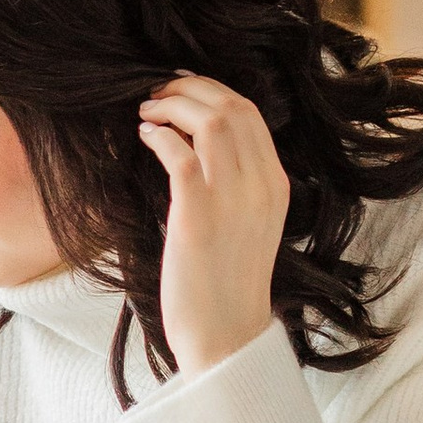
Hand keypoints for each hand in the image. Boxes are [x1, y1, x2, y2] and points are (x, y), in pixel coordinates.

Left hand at [136, 74, 291, 372]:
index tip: (183, 87)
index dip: (213, 91)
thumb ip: (237, 184)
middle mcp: (261, 187)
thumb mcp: (248, 223)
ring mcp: (232, 200)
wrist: (225, 334)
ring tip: (148, 111)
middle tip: (158, 91)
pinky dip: (159, 135)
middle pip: (232, 108)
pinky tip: (145, 137)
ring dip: (173, 106)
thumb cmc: (226, 281)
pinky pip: (180, 154)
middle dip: (191, 88)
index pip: (251, 114)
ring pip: (210, 121)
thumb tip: (198, 144)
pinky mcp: (197, 216)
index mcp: (276, 186)